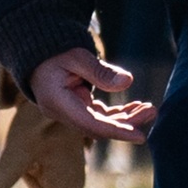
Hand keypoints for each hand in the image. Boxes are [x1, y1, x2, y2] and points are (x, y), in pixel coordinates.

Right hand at [28, 48, 155, 144]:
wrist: (35, 52)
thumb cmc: (53, 51)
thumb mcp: (76, 56)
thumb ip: (100, 71)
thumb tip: (129, 82)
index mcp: (57, 102)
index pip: (91, 124)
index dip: (116, 131)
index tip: (141, 136)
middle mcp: (61, 113)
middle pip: (98, 127)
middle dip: (127, 123)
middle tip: (152, 111)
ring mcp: (68, 113)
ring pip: (101, 124)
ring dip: (125, 118)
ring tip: (149, 109)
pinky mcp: (75, 109)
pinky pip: (99, 117)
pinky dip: (117, 114)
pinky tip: (135, 107)